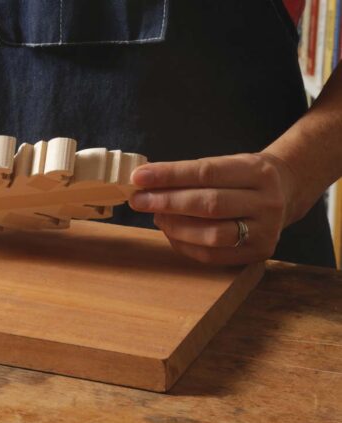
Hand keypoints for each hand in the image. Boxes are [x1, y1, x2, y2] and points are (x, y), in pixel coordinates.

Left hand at [128, 153, 297, 264]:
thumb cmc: (243, 178)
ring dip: (174, 226)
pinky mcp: (258, 254)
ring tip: (156, 216)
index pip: (206, 172)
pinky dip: (184, 245)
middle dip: (166, 202)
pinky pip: (212, 255)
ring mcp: (265, 231)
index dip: (169, 175)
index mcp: (258, 171)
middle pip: (208, 204)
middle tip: (138, 200)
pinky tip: (171, 232)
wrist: (285, 193)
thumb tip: (144, 182)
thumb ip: (190, 174)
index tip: (139, 177)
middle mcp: (266, 202)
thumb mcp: (226, 164)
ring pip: (211, 234)